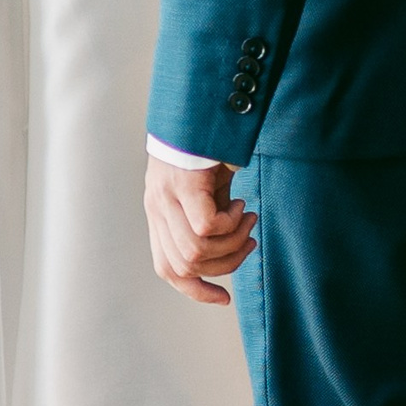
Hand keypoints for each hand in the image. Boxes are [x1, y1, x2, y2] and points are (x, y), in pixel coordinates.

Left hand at [145, 155, 255, 305]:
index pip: (167, 268)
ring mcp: (166, 197)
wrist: (199, 108)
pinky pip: (205, 226)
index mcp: (160, 214)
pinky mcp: (182, 185)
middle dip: (225, 264)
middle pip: (184, 266)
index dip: (194, 291)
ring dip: (231, 243)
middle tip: (248, 239)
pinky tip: (238, 204)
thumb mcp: (205, 192)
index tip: (223, 298)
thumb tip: (230, 252)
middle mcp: (157, 208)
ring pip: (195, 251)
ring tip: (246, 219)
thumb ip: (208, 221)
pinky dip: (229, 225)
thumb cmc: (206, 149)